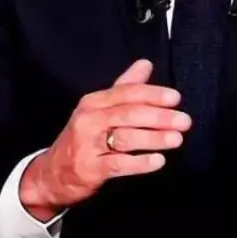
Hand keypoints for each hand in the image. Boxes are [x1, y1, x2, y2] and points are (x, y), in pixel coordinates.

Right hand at [18, 59, 189, 219]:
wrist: (52, 173)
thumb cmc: (83, 138)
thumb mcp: (99, 110)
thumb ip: (124, 88)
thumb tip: (146, 64)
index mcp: (94, 101)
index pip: (127, 93)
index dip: (153, 94)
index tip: (176, 98)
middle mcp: (89, 119)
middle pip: (128, 114)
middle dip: (159, 117)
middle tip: (184, 121)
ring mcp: (87, 144)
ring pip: (125, 138)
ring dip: (154, 138)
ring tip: (176, 139)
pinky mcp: (89, 168)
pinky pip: (118, 164)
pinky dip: (139, 163)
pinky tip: (157, 161)